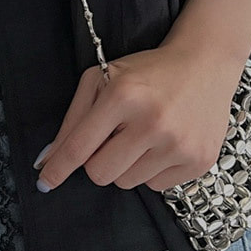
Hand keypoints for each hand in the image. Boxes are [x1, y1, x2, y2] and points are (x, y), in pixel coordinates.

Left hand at [35, 40, 246, 193]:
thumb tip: (48, 160)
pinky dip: (153, 169)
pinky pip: (156, 186)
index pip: (79, 147)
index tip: (44, 183)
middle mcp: (153, 122)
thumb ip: (73, 120)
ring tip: (143, 137)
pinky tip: (164, 143)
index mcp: (123, 96)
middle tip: (112, 139)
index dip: (57, 168)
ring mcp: (179, 144)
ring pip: (128, 183)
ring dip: (127, 165)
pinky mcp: (199, 160)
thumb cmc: (147, 72)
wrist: (206, 64)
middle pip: (101, 174)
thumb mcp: (102, 80)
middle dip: (97, 162)